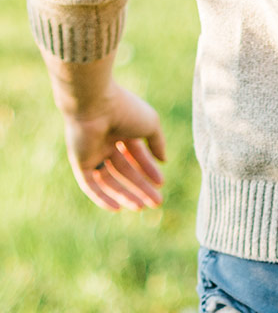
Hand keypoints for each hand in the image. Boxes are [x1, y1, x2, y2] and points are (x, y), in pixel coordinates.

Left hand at [62, 84, 166, 210]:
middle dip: (141, 187)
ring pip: (109, 180)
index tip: (161, 183)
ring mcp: (92, 153)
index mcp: (123, 131)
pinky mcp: (79, 162)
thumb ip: (157, 143)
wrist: (95, 104)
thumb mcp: (151, 124)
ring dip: (125, 194)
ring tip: (140, 207)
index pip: (137, 155)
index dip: (149, 170)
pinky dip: (102, 197)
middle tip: (156, 202)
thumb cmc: (125, 110)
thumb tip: (164, 160)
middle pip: (125, 171)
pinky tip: (117, 208)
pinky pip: (90, 184)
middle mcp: (106, 142)